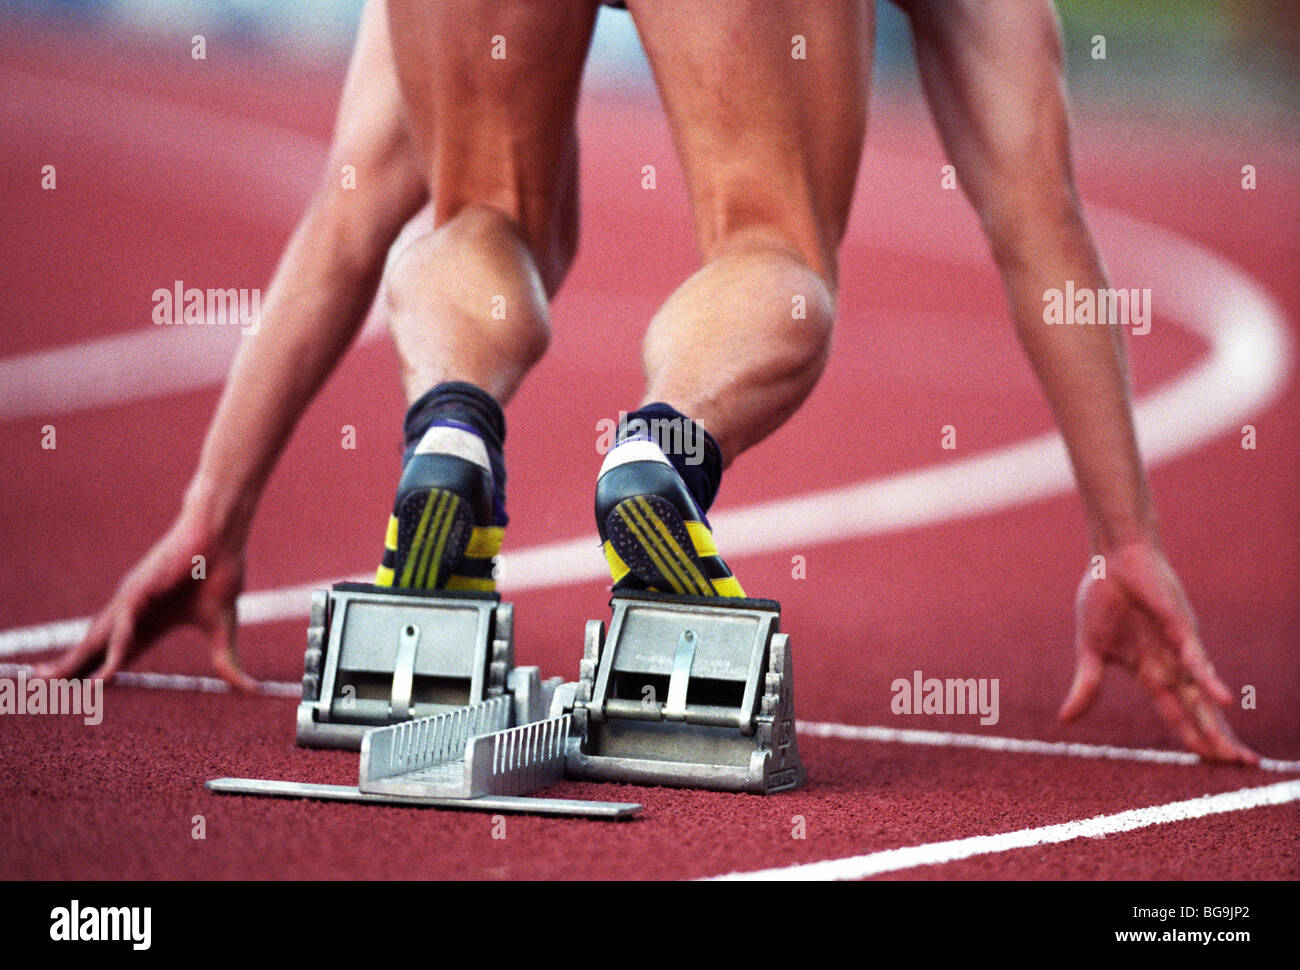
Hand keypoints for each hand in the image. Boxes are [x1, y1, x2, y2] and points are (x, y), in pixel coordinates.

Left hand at [33, 505, 257, 691]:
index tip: (78, 690)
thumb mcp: (223, 630)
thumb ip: (227, 662)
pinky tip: (107, 674)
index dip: (96, 671)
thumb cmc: (221, 574)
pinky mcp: (138, 589)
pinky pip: (122, 627)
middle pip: (93, 647)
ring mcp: (132, 601)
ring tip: (50, 681)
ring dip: (73, 662)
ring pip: (97, 638)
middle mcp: (133, 613)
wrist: (222, 538)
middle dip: (67, 667)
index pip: (115, 654)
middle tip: (38, 685)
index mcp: (150, 624)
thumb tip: (253, 692)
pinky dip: (114, 651)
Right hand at [1059, 541, 1257, 764]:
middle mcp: (1171, 665)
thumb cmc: (1103, 598)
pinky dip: (1208, 681)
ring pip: (1201, 695)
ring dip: (1217, 724)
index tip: (1211, 762)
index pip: (1175, 713)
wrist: (1112, 560)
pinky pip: (1196, 660)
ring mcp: (1179, 648)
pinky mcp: (1180, 628)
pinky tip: (1221, 701)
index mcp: (1149, 672)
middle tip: (1243, 765)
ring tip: (1234, 753)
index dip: (1194, 737)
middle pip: (1198, 711)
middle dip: (1218, 740)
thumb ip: (1086, 686)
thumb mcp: (1089, 650)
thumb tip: (1064, 721)